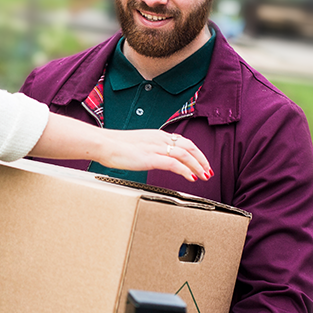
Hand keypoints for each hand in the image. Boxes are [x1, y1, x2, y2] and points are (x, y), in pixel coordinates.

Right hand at [95, 129, 212, 182]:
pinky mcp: (151, 158)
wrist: (104, 144)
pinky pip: (174, 164)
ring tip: (204, 176)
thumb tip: (155, 158)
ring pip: (185, 155)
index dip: (195, 153)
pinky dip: (185, 170)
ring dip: (197, 166)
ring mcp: (156, 148)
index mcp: (157, 135)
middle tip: (208, 171)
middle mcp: (160, 139)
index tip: (201, 162)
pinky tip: (191, 177)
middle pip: (189, 146)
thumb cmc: (115, 146)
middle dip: (201, 159)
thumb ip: (149, 149)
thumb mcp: (138, 145)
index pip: (183, 141)